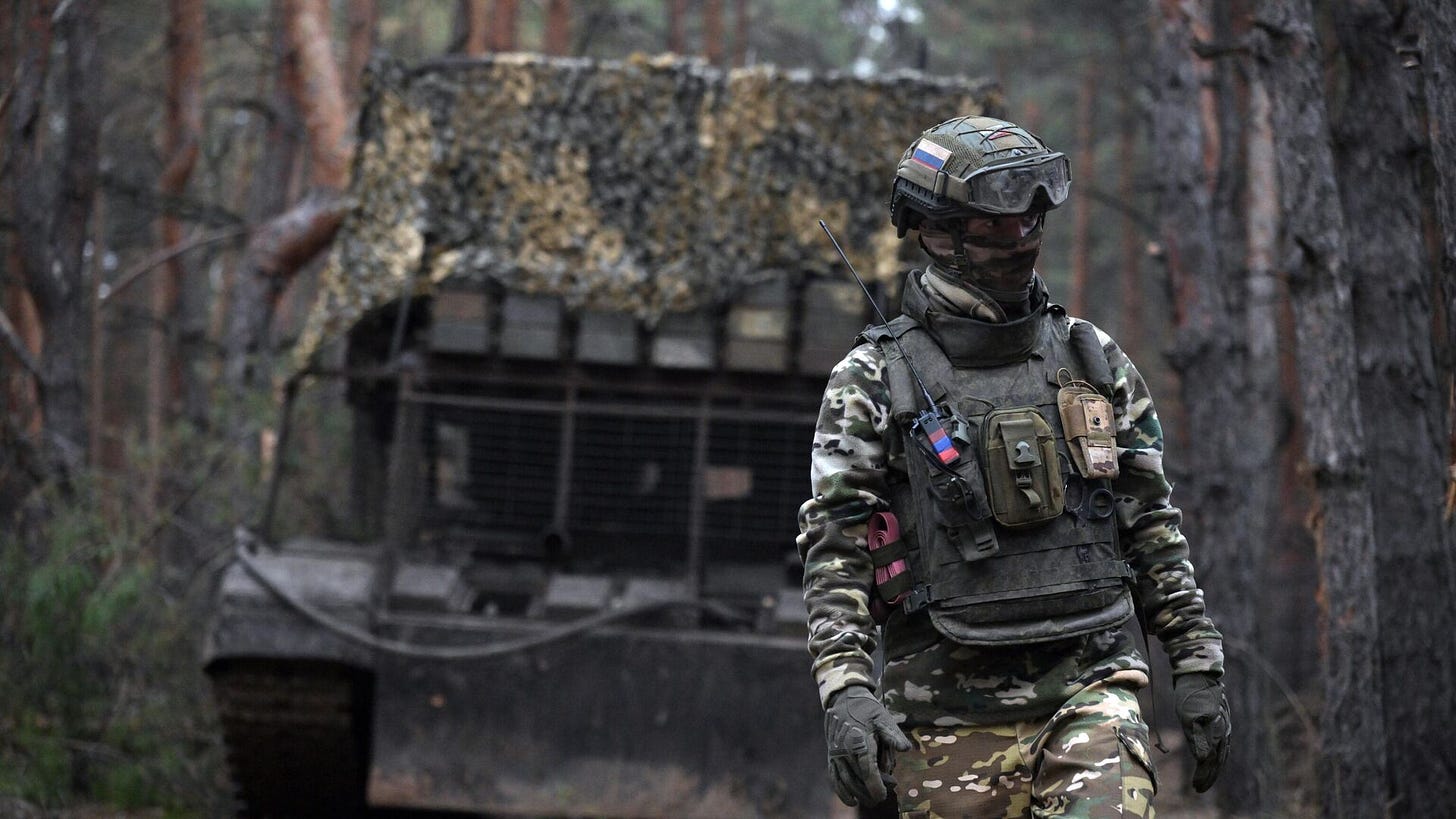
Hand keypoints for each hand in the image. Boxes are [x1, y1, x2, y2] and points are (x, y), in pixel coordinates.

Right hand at [823, 685, 911, 806]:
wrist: (844, 699)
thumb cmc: (867, 709)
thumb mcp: (883, 718)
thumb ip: (893, 735)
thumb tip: (906, 749)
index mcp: (859, 742)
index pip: (867, 771)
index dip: (875, 786)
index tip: (883, 796)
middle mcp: (845, 751)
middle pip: (859, 779)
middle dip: (871, 790)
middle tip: (884, 794)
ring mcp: (836, 754)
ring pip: (846, 781)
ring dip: (859, 794)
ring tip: (871, 801)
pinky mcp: (832, 756)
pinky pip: (834, 777)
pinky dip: (841, 791)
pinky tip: (851, 801)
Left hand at [1174, 672, 1230, 791]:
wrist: (1199, 674)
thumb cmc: (1190, 694)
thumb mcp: (1188, 714)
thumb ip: (1197, 736)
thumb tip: (1203, 758)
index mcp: (1216, 732)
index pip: (1211, 760)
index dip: (1204, 775)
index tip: (1196, 787)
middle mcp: (1224, 731)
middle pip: (1218, 760)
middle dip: (1209, 775)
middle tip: (1199, 788)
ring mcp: (1224, 726)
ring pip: (1221, 753)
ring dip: (1213, 768)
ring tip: (1204, 779)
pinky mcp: (1222, 721)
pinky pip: (1222, 744)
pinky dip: (1216, 755)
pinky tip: (1211, 759)